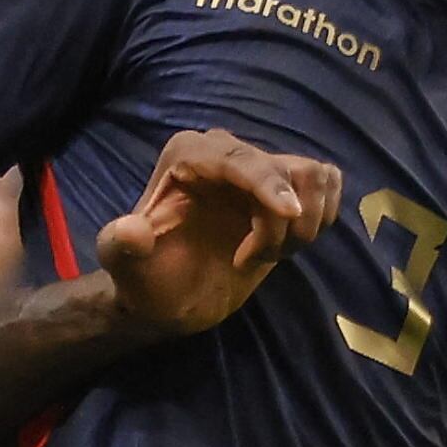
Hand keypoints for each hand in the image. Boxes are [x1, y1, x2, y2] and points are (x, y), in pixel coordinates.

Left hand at [91, 129, 340, 337]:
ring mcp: (260, 169)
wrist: (167, 296)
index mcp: (188, 154)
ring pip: (315, 178)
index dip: (269, 183)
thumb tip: (131, 232)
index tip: (289, 214)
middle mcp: (227, 151)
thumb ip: (120, 248)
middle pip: (286, 171)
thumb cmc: (145, 278)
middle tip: (249, 262)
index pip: (240, 158)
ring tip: (265, 256)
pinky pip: (327, 185)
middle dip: (281, 224)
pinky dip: (319, 219)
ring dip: (302, 225)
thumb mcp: (124, 267)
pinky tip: (284, 247)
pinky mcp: (284, 189)